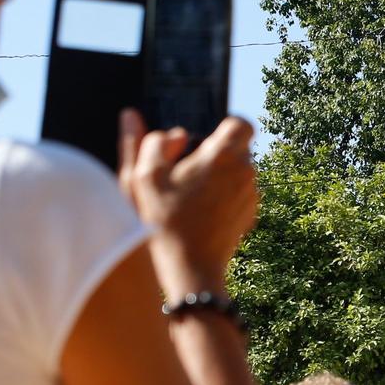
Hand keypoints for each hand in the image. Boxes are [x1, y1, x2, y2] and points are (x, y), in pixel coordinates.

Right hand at [118, 110, 259, 295]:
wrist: (191, 268)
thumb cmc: (165, 221)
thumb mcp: (144, 177)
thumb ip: (145, 142)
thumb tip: (133, 116)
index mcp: (223, 155)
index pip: (240, 123)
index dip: (223, 126)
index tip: (203, 140)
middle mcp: (245, 172)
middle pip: (236, 149)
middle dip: (214, 155)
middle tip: (186, 172)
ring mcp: (251, 195)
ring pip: (237, 172)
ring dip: (218, 177)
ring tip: (189, 196)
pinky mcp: (250, 215)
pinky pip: (238, 194)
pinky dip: (223, 197)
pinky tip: (199, 213)